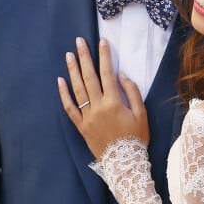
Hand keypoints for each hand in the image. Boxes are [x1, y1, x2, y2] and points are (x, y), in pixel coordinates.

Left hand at [58, 37, 148, 160]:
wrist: (125, 163)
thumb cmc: (136, 138)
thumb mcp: (142, 114)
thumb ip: (132, 92)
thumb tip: (120, 75)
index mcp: (114, 103)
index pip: (107, 73)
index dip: (104, 56)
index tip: (102, 42)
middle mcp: (98, 107)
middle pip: (89, 77)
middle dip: (84, 57)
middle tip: (79, 41)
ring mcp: (87, 117)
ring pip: (77, 90)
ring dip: (72, 71)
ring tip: (69, 55)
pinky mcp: (81, 126)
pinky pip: (70, 108)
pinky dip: (64, 94)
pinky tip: (60, 81)